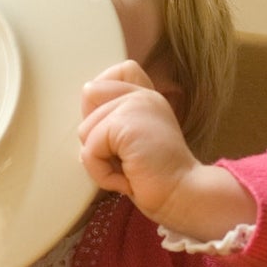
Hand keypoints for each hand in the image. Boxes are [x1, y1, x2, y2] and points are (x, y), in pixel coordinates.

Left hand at [78, 62, 254, 241]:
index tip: (120, 131)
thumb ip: (113, 121)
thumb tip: (84, 120)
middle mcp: (144, 95)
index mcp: (148, 96)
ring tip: (130, 170)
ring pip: (85, 129)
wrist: (183, 196)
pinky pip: (90, 150)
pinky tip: (128, 180)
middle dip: (96, 135)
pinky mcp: (126, 124)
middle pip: (90, 95)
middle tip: (126, 156)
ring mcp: (137, 105)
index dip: (105, 97)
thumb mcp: (131, 142)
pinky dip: (102, 174)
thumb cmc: (155, 179)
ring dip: (100, 161)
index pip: (119, 70)